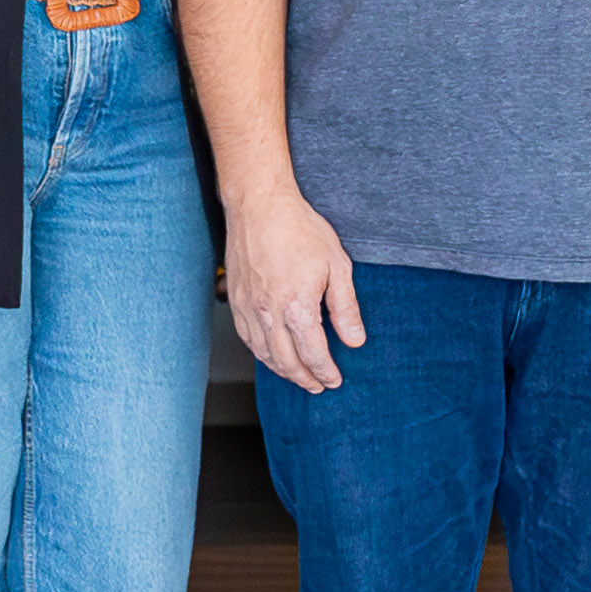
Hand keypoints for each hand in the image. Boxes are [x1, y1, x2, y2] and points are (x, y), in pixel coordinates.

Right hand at [223, 183, 368, 395]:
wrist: (259, 205)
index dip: (325, 372)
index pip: (313, 354)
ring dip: (283, 371)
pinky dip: (261, 355)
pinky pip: (247, 338)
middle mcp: (268, 313)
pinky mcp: (236, 300)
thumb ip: (345, 308)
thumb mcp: (337, 265)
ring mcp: (248, 308)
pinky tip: (271, 356)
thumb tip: (354, 340)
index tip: (334, 380)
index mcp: (296, 307)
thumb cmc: (299, 229)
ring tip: (298, 377)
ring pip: (264, 354)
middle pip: (287, 361)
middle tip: (319, 386)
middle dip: (305, 379)